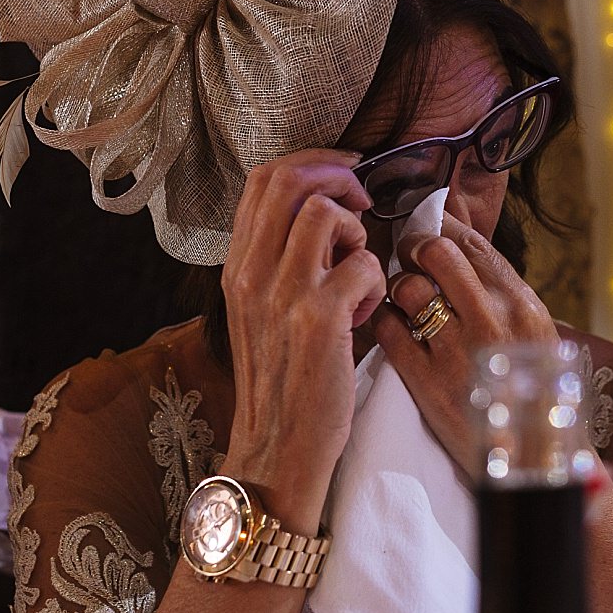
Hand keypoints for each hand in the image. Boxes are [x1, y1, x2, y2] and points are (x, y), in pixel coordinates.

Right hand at [221, 150, 386, 529]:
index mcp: (236, 267)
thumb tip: (321, 218)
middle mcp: (251, 273)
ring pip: (328, 214)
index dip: (311, 163)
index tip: (344, 175)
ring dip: (358, 233)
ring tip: (358, 273)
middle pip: (290, 180)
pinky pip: (364, 264)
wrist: (275, 450)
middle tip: (363, 203)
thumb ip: (278, 264)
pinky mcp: (319, 319)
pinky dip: (376, 282)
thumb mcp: (261, 314)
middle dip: (338, 177)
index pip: (263, 180)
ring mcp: (283, 294)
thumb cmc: (281, 383)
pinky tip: (365, 315)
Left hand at [368, 213, 559, 470]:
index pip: (473, 243)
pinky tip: (392, 328)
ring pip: (408, 287)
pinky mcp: (428, 382)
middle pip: (437, 252)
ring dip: (398, 287)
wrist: (530, 463)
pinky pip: (388, 329)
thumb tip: (461, 246)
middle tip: (410, 262)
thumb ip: (501, 295)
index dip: (442, 228)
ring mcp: (459, 351)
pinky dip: (383, 321)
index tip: (428, 233)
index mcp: (523, 305)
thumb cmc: (531, 394)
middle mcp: (493, 321)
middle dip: (415, 249)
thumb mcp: (533, 334)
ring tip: (404, 301)